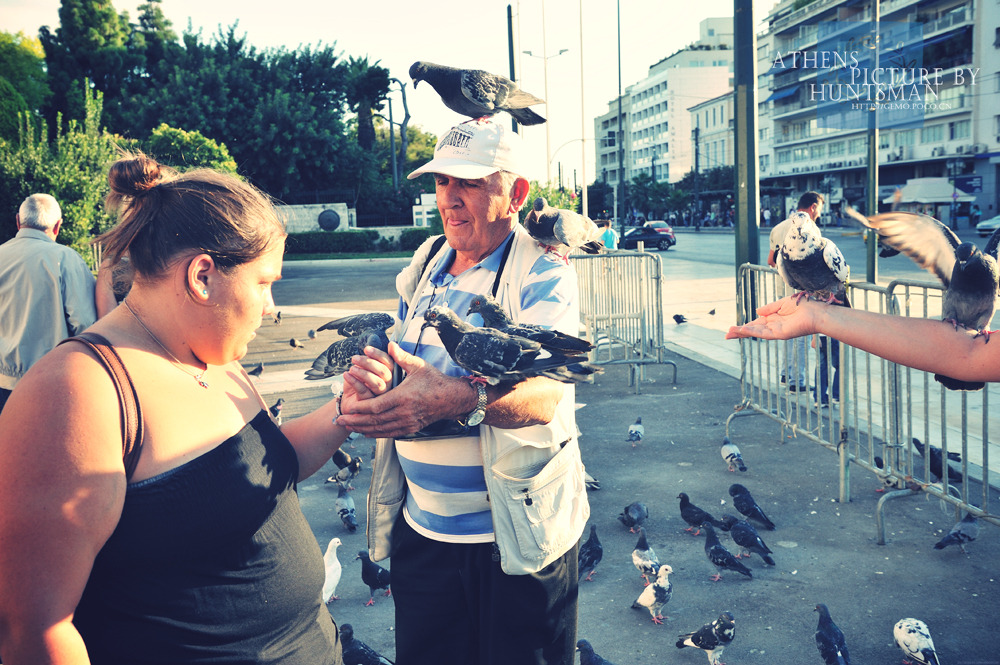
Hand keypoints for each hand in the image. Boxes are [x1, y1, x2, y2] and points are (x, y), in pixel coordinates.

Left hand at [337, 342, 473, 438]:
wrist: (452, 398)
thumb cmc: (434, 380)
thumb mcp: (418, 366)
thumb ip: (401, 357)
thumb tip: (389, 344)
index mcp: (403, 397)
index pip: (376, 406)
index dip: (360, 409)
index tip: (347, 408)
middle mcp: (404, 413)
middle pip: (374, 421)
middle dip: (355, 421)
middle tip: (339, 421)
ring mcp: (408, 422)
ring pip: (380, 430)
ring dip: (362, 429)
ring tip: (348, 427)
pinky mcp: (411, 428)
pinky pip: (389, 434)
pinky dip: (375, 434)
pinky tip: (365, 432)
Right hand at [725, 295, 820, 340]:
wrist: (817, 312)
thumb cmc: (803, 306)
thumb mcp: (782, 304)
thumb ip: (769, 308)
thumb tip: (757, 311)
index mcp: (773, 319)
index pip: (756, 324)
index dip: (745, 326)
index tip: (733, 328)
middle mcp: (773, 327)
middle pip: (753, 330)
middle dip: (740, 332)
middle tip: (727, 335)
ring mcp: (776, 331)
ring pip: (755, 333)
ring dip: (742, 333)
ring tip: (730, 334)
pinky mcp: (780, 334)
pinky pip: (763, 333)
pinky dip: (752, 332)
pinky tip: (743, 330)